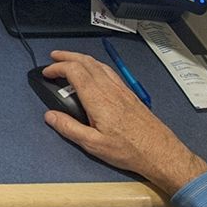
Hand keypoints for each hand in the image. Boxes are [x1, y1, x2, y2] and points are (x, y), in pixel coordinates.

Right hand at [41, 50, 206, 197]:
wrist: (159, 150)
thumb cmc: (128, 149)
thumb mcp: (93, 144)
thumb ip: (69, 128)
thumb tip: (50, 116)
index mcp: (98, 99)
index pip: (74, 71)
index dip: (57, 68)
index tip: (47, 73)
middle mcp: (109, 88)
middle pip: (86, 61)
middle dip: (67, 56)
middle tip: (54, 58)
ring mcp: (121, 89)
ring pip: (98, 64)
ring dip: (81, 58)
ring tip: (70, 60)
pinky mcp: (128, 93)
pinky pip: (109, 71)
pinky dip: (95, 65)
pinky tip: (94, 71)